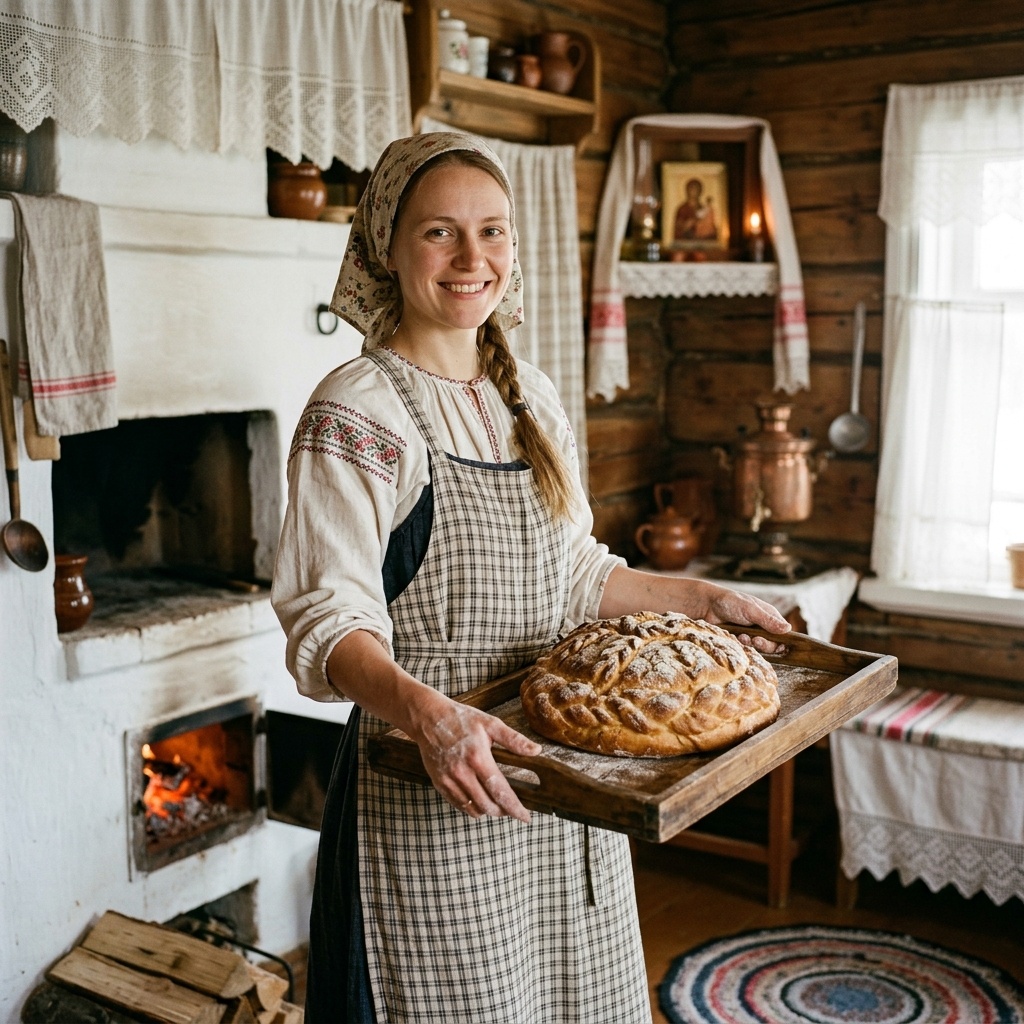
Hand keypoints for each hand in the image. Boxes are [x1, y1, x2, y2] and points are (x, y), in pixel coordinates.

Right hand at [413, 699, 540, 822]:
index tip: (525, 817)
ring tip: (496, 804)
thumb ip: (514, 739)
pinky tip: (478, 799)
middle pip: (487, 805)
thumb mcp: (490, 724)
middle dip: (502, 811)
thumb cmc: (461, 719)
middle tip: (511, 808)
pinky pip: (458, 805)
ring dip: (487, 810)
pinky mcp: (439, 783)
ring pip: (472, 809)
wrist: (428, 718)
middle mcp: (462, 773)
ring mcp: (449, 780)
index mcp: (478, 758)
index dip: (514, 808)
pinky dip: (471, 807)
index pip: (500, 791)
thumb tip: (536, 750)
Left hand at [683, 579, 791, 654]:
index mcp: (769, 616)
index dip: (778, 641)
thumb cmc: (730, 602)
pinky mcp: (740, 641)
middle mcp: (762, 627)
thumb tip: (788, 629)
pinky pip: (746, 649)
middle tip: (754, 640)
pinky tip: (735, 637)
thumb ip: (768, 620)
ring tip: (741, 635)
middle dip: (763, 644)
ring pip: (758, 648)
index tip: (766, 640)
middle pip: (772, 645)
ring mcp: (751, 634)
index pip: (783, 635)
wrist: (706, 606)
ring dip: (750, 644)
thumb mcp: (750, 609)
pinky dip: (741, 645)